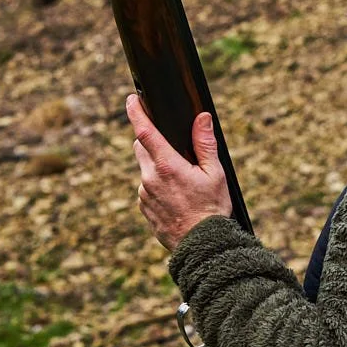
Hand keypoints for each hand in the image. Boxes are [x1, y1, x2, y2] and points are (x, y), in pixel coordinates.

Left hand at [126, 95, 231, 251]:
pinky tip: (176, 199)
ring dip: (157, 169)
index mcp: (167, 166)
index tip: (131, 99)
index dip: (136, 112)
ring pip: (145, 170)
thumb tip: (201, 118)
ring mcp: (144, 194)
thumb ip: (205, 143)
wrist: (202, 247)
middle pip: (141, 148)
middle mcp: (150, 179)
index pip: (145, 132)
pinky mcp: (143, 208)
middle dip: (152, 143)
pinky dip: (157, 187)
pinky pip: (146, 189)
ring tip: (182, 184)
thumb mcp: (215, 174)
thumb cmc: (212, 210)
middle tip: (173, 151)